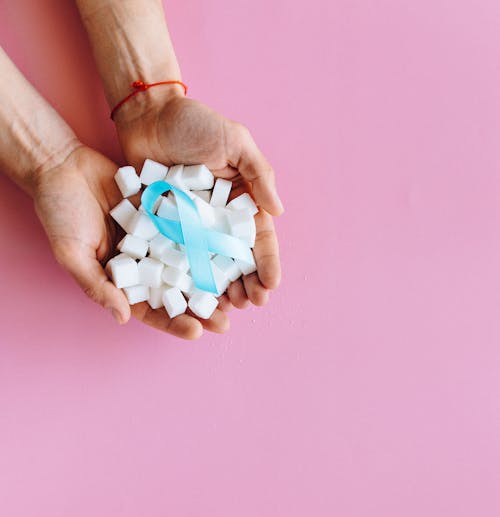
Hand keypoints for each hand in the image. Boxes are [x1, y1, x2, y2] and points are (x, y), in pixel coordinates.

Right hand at [34, 144, 224, 338]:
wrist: (61, 165)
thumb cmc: (58, 213)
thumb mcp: (72, 254)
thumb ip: (98, 286)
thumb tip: (123, 318)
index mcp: (121, 280)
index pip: (150, 310)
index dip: (173, 323)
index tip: (196, 332)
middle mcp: (142, 263)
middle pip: (176, 293)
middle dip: (200, 308)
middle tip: (226, 322)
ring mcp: (155, 238)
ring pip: (188, 263)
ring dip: (210, 279)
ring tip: (234, 291)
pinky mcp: (163, 212)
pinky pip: (188, 228)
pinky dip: (207, 238)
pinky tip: (228, 247)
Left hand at [116, 93, 283, 311]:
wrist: (147, 114)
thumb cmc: (194, 122)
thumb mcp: (235, 140)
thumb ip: (258, 173)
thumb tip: (278, 211)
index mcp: (240, 201)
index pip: (258, 238)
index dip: (266, 262)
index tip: (271, 284)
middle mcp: (217, 219)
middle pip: (236, 260)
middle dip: (246, 284)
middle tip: (249, 304)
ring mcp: (190, 226)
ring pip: (208, 266)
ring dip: (219, 289)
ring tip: (225, 308)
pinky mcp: (163, 228)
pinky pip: (175, 258)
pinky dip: (184, 279)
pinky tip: (191, 298)